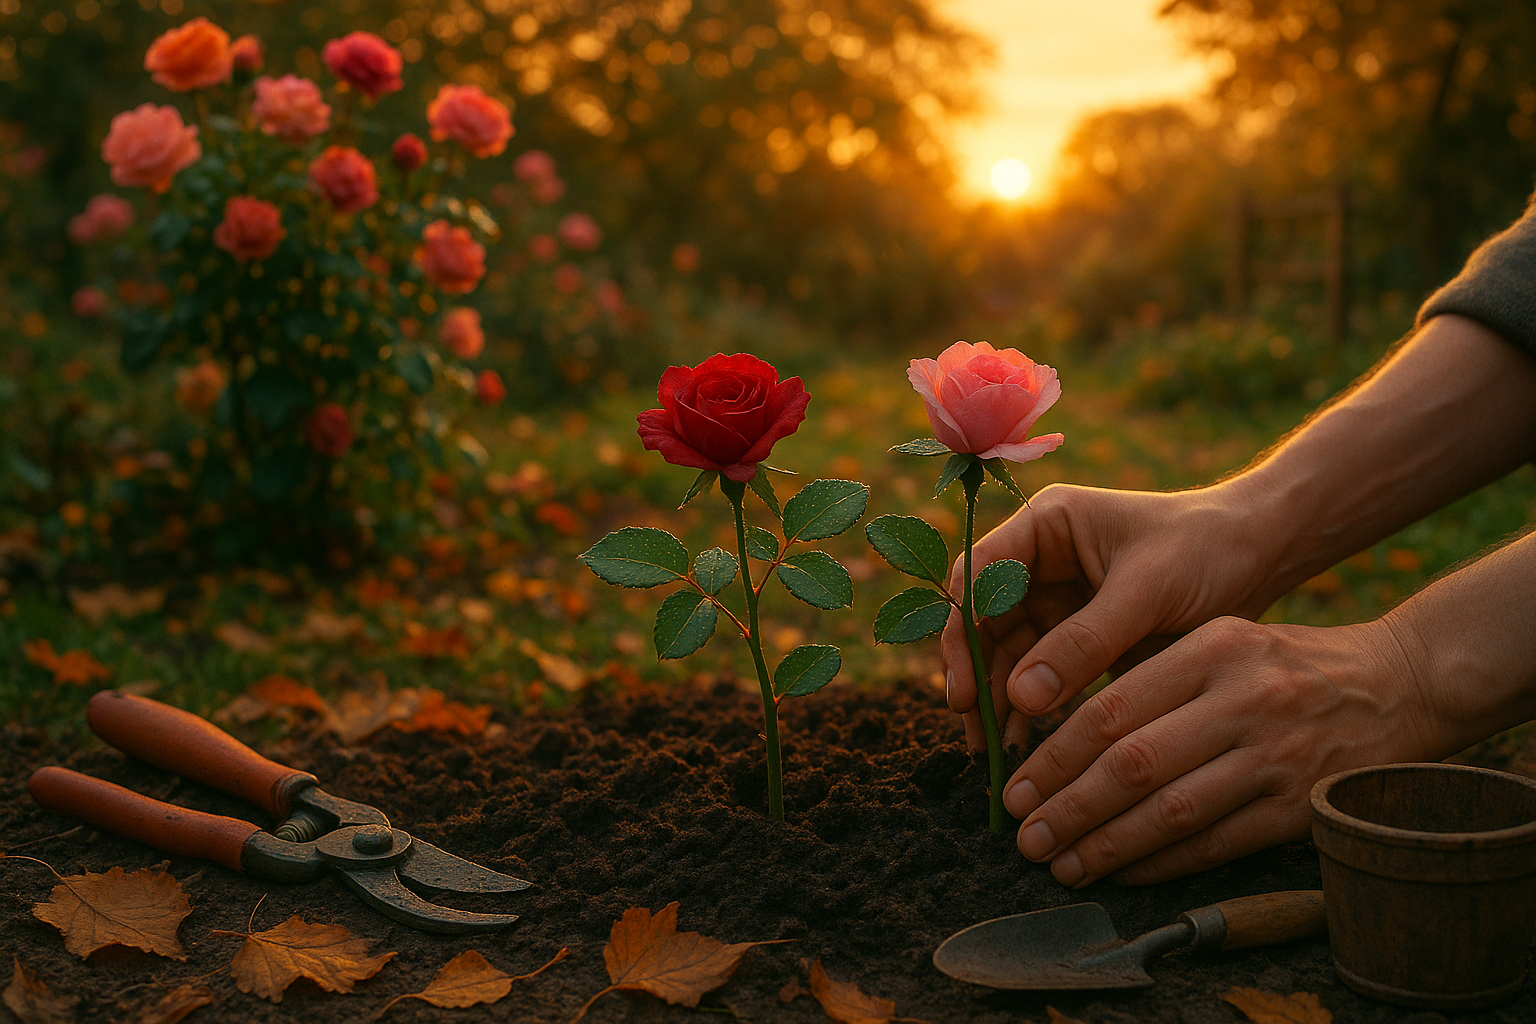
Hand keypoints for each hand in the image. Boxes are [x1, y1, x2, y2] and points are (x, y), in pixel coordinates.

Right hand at [940, 481, 1278, 750]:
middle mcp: (1040, 561)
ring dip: (1000, 701)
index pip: (979, 575)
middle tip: (975, 736)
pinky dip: (1032, 708)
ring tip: (997, 754)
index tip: (963, 688)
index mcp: (1046, 526)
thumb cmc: (1207, 548)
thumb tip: (1020, 696)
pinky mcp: (1079, 636)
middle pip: (984, 622)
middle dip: (977, 678)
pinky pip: (1041, 675)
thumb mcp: (1146, 591)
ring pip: (1007, 655)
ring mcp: (1057, 600)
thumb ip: (1084, 641)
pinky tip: (1027, 745)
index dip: (962, 630)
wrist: (1263, 553)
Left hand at [1005, 616, 1437, 885]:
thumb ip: (1154, 676)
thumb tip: (1064, 734)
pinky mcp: (1301, 803)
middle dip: (1067, 806)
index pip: (1112, 707)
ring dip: (1106, 844)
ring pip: (1170, 810)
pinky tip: (1122, 869)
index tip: (1015, 786)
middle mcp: (1242, 699)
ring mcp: (1275, 755)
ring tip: (1061, 863)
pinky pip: (1216, 842)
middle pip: (1132, 762)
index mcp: (1213, 649)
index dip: (1054, 756)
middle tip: (1025, 835)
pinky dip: (1161, 861)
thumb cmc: (1290, 664)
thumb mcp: (1224, 638)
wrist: (1403, 684)